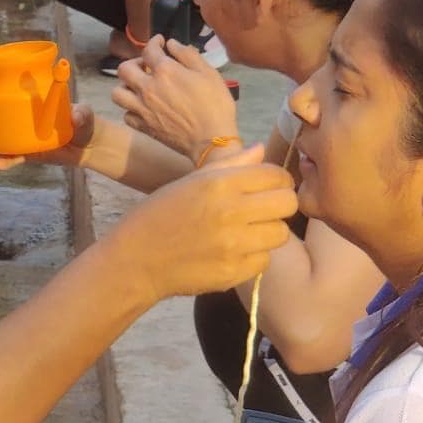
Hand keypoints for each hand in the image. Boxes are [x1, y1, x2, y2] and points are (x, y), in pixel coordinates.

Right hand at [0, 95, 94, 170]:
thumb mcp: (84, 113)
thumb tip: (75, 117)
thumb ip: (81, 113)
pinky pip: (11, 157)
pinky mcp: (27, 153)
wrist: (89, 145)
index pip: (5, 88)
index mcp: (30, 99)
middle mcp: (22, 116)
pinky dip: (4, 161)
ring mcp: (22, 135)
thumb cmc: (84, 120)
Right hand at [108, 146, 295, 300]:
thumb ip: (230, 164)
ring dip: (268, 231)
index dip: (278, 179)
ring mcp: (233, 245)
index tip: (269, 186)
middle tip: (264, 209)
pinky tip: (235, 251)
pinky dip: (255, 256)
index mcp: (218, 183)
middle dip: (280, 203)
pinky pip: (264, 260)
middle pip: (287, 203)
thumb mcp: (190, 181)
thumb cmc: (159, 214)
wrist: (135, 260)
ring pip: (281, 233)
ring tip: (249, 231)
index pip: (275, 175)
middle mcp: (230, 211)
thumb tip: (261, 150)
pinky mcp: (233, 272)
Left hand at [114, 35, 238, 161]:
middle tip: (146, 66)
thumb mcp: (208, 73)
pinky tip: (142, 107)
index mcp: (165, 71)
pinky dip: (131, 109)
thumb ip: (188, 55)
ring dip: (126, 87)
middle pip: (124, 69)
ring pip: (117, 93)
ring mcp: (142, 108)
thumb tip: (171, 44)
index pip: (149, 50)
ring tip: (139, 87)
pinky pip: (126, 115)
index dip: (153, 42)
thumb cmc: (215, 105)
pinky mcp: (143, 126)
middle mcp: (148, 88)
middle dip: (134, 63)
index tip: (159, 43)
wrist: (211, 139)